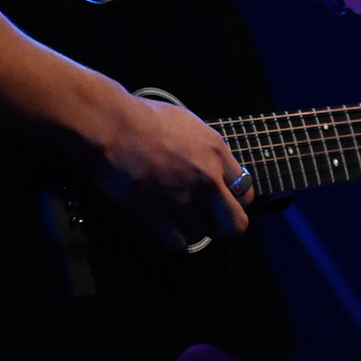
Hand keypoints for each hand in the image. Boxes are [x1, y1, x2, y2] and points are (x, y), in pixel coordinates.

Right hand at [94, 92, 250, 251]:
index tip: (226, 198)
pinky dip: (175, 238)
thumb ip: (209, 150)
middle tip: (213, 218)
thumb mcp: (191, 125)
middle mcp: (207, 181)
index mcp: (217, 153)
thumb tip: (216, 165)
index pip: (246, 190)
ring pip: (205, 234)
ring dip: (196, 228)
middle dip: (227, 223)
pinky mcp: (159, 217)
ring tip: (183, 216)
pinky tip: (168, 226)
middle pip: (236, 223)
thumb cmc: (146, 118)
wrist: (114, 128)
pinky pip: (179, 242)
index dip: (236, 198)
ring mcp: (184, 201)